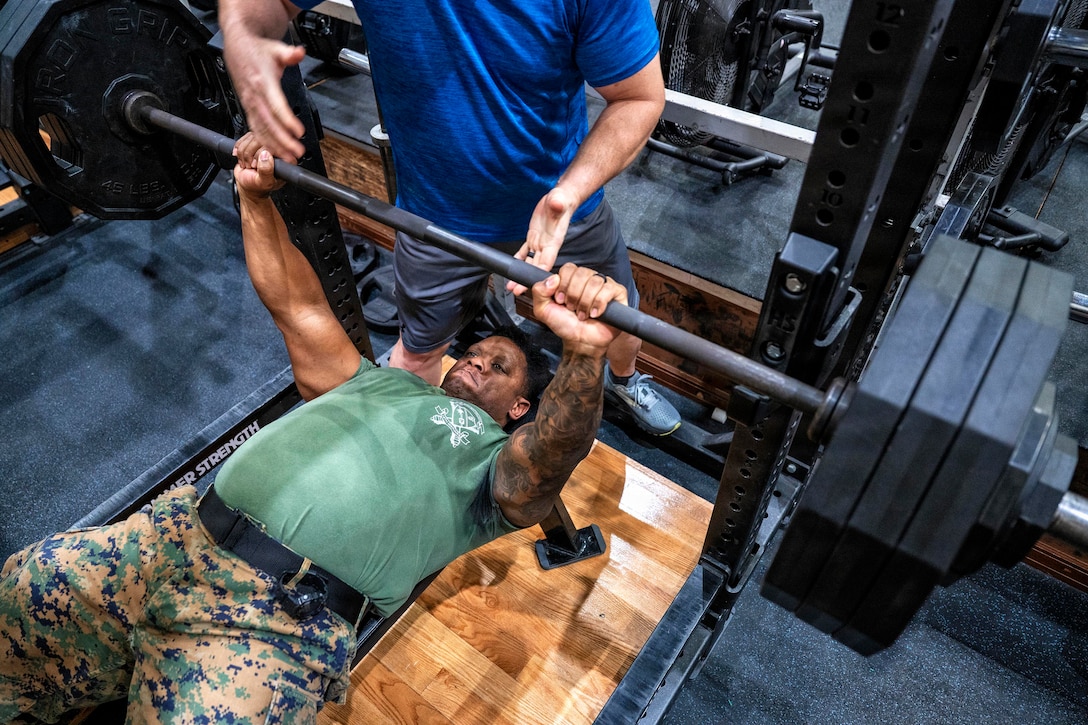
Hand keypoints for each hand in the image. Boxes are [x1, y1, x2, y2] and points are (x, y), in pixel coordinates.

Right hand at [224, 36, 306, 161]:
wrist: (238, 48)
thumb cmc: (257, 50)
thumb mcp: (276, 48)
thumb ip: (289, 54)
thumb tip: (299, 53)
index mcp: (262, 82)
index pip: (276, 105)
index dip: (287, 120)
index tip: (299, 132)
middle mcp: (254, 96)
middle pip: (268, 123)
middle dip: (282, 140)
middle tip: (296, 153)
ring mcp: (249, 104)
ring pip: (260, 129)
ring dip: (274, 146)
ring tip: (288, 158)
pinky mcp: (248, 108)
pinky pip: (255, 129)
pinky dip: (264, 142)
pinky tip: (274, 152)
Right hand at [233, 134, 284, 199]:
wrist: (247, 183)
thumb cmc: (257, 185)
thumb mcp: (263, 182)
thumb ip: (266, 171)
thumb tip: (266, 155)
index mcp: (285, 159)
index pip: (273, 146)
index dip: (259, 155)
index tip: (256, 166)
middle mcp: (277, 149)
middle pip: (259, 139)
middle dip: (250, 155)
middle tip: (251, 166)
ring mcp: (266, 144)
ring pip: (250, 138)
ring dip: (244, 153)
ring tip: (248, 164)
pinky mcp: (256, 141)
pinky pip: (244, 138)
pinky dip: (239, 149)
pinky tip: (243, 158)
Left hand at [507, 186, 578, 295]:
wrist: (560, 198)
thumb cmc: (562, 200)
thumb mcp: (559, 200)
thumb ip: (557, 204)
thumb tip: (557, 203)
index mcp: (554, 240)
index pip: (548, 260)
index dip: (540, 272)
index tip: (534, 283)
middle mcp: (547, 245)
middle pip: (536, 267)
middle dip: (527, 279)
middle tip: (516, 290)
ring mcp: (539, 243)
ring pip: (529, 262)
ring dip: (520, 273)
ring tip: (511, 285)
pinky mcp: (533, 238)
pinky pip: (525, 252)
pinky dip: (518, 260)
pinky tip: (512, 267)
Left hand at [532, 263, 624, 352]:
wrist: (580, 342)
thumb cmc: (565, 325)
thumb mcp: (543, 310)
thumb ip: (539, 291)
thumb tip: (553, 278)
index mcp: (572, 279)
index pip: (568, 268)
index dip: (563, 284)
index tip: (560, 300)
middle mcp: (589, 279)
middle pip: (582, 273)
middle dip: (574, 295)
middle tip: (572, 309)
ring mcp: (604, 285)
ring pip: (595, 281)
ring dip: (585, 302)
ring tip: (583, 314)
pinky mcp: (617, 294)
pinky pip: (609, 289)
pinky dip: (599, 303)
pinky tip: (595, 314)